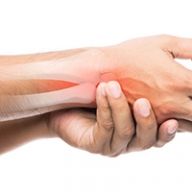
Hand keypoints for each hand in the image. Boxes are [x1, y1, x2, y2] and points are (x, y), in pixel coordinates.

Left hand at [48, 81, 177, 155]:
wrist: (70, 100)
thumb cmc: (100, 91)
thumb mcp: (127, 87)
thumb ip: (145, 88)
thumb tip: (167, 76)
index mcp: (140, 130)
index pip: (160, 134)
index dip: (168, 130)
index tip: (174, 119)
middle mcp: (129, 140)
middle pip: (147, 139)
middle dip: (146, 120)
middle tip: (143, 101)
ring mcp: (112, 144)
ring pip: (125, 131)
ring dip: (121, 108)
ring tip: (114, 86)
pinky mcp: (94, 144)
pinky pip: (104, 129)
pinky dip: (105, 109)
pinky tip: (102, 91)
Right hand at [100, 35, 191, 123]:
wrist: (102, 70)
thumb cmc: (131, 54)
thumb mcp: (164, 43)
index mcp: (180, 80)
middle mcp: (172, 103)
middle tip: (191, 97)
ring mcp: (158, 115)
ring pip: (188, 126)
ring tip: (187, 107)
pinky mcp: (145, 121)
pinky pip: (169, 130)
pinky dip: (178, 126)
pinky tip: (178, 118)